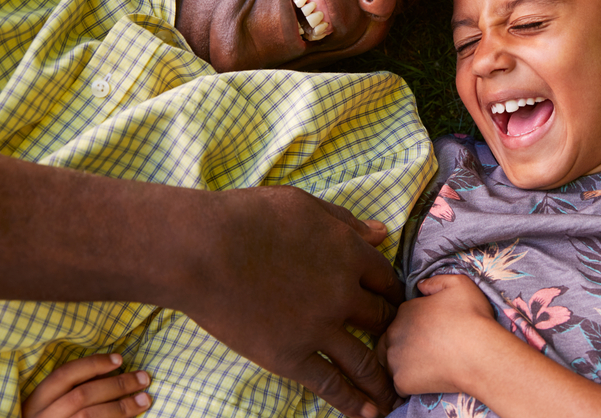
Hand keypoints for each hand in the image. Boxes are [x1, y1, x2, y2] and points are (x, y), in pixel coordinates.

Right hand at [22, 353, 150, 417]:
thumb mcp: (53, 404)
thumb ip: (76, 388)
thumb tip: (110, 372)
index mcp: (36, 401)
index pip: (64, 374)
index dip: (93, 364)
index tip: (120, 359)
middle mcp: (42, 417)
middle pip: (82, 395)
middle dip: (117, 385)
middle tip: (144, 378)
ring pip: (90, 416)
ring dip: (122, 406)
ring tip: (145, 399)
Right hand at [174, 186, 404, 417]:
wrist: (201, 250)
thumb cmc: (247, 218)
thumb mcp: (304, 205)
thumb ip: (346, 222)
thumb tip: (383, 233)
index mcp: (349, 254)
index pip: (385, 279)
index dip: (391, 292)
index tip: (391, 303)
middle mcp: (343, 294)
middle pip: (380, 318)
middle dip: (391, 334)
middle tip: (399, 349)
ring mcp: (318, 328)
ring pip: (364, 360)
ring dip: (383, 380)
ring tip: (395, 398)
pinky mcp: (290, 356)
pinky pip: (330, 384)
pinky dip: (352, 401)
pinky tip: (367, 414)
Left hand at [378, 274, 498, 396]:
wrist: (481, 355)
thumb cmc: (472, 318)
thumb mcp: (460, 285)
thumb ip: (436, 281)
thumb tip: (421, 286)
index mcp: (405, 310)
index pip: (401, 319)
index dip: (416, 326)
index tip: (431, 333)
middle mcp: (394, 333)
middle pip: (391, 341)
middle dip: (404, 346)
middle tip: (428, 352)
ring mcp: (395, 359)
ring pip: (391, 363)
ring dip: (403, 365)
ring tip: (427, 367)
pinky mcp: (401, 382)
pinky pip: (399, 385)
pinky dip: (410, 385)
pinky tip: (427, 381)